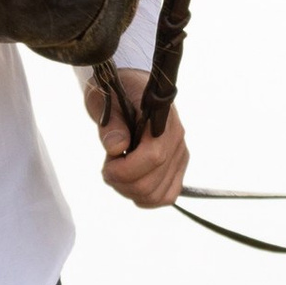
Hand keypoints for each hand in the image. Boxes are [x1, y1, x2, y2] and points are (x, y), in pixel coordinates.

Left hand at [86, 68, 189, 207]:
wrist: (130, 86)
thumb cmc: (117, 91)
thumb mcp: (105, 100)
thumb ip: (111, 123)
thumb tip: (116, 147)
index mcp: (162, 120)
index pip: (153, 157)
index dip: (125, 169)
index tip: (107, 164)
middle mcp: (177, 139)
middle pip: (152, 182)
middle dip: (122, 182)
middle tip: (108, 166)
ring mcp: (180, 155)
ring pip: (158, 195)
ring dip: (131, 192)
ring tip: (119, 173)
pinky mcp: (177, 166)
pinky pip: (167, 195)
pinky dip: (146, 198)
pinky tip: (131, 184)